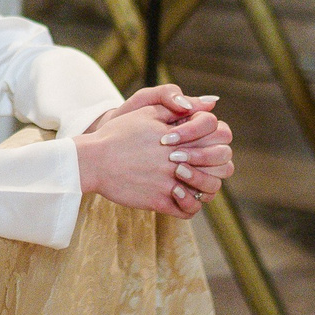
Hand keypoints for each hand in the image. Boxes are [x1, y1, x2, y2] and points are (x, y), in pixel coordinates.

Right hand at [78, 89, 233, 217]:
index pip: (219, 132)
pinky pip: (188, 209)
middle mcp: (178, 159)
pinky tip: (182, 197)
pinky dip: (191, 205)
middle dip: (218, 161)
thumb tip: (206, 105)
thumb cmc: (118, 134)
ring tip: (196, 182)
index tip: (203, 139)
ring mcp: (169, 182)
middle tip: (206, 163)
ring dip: (207, 185)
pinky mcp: (158, 201)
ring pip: (209, 189)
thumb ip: (175, 107)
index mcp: (178, 136)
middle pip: (221, 161)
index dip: (217, 134)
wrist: (93, 160)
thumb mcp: (146, 112)